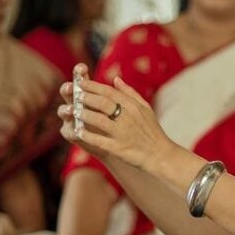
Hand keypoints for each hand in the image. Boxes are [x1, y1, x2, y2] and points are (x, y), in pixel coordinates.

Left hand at [57, 64, 175, 171]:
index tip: (81, 83)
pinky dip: (87, 135)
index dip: (93, 86)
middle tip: (75, 96)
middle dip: (86, 98)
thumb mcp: (145, 108)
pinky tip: (78, 131)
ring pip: (98, 120)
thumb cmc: (152, 130)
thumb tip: (115, 79)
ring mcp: (123, 134)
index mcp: (133, 107)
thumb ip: (130, 93)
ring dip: (84, 115)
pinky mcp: (119, 148)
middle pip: (102, 104)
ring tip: (74, 111)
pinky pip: (99, 140)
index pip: (109, 92)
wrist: (160, 155)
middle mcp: (128, 118)